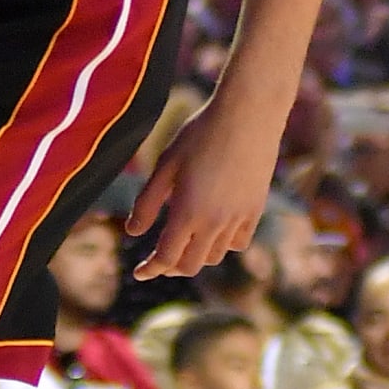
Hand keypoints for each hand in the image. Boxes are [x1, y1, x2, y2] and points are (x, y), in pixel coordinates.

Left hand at [128, 96, 278, 279]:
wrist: (248, 115)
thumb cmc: (200, 134)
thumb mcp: (165, 164)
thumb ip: (148, 202)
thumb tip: (133, 233)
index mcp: (187, 212)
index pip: (166, 258)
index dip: (150, 269)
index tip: (139, 273)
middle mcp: (214, 222)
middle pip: (190, 265)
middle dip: (170, 268)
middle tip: (158, 261)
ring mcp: (238, 218)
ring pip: (215, 256)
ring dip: (196, 257)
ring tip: (183, 244)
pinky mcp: (255, 209)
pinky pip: (238, 242)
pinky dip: (222, 244)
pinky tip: (213, 231)